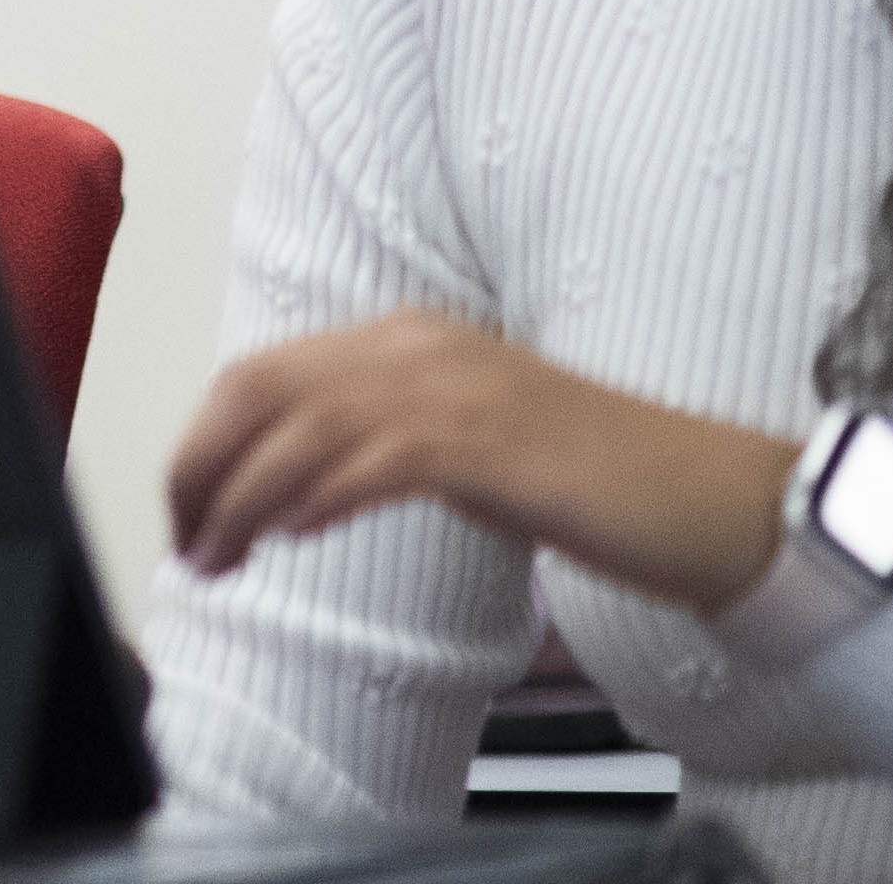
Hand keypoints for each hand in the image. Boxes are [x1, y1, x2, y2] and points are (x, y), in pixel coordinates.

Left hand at [166, 309, 800, 615]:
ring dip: (243, 498)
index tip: (185, 501)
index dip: (208, 436)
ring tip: (217, 556)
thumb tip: (301, 492)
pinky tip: (295, 534)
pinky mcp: (485, 441)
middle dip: (202, 463)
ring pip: (303, 427)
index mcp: (412, 337)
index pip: (270, 370)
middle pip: (264, 386)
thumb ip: (388, 448)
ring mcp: (454, 387)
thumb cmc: (596, 480)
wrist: (709, 495)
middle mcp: (421, 344)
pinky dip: (317, 498)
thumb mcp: (470, 448)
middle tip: (183, 535)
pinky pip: (370, 461)